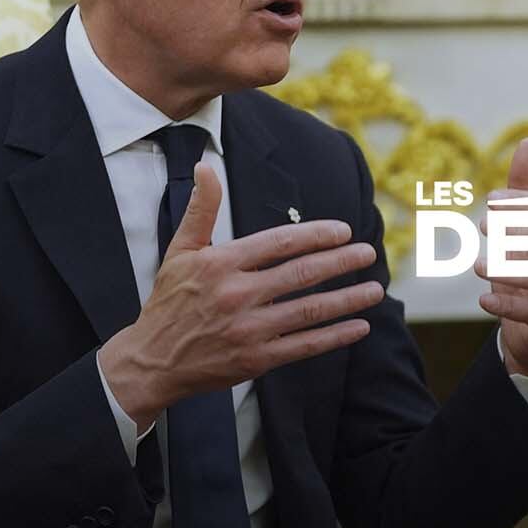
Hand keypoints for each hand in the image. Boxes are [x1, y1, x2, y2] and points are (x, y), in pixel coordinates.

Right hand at [99, 164, 383, 431]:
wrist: (152, 361)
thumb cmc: (169, 302)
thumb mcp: (179, 251)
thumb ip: (200, 209)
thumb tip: (205, 166)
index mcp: (221, 264)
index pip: (279, 243)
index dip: (316, 235)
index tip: (344, 231)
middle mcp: (237, 295)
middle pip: (301, 274)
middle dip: (341, 262)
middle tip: (369, 253)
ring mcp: (249, 329)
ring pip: (309, 311)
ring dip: (347, 299)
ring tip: (375, 289)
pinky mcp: (256, 359)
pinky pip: (304, 345)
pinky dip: (335, 336)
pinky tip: (359, 326)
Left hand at [474, 137, 527, 378]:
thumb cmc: (526, 272)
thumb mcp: (519, 230)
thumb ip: (524, 190)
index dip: (521, 203)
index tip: (489, 201)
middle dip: (521, 230)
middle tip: (485, 227)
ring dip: (512, 270)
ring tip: (478, 266)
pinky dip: (510, 306)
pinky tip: (483, 301)